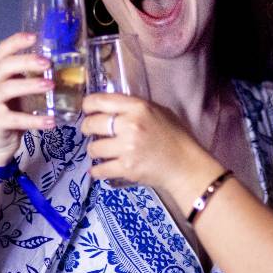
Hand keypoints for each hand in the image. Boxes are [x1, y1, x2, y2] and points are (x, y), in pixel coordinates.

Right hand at [0, 32, 56, 164]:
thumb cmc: (12, 109)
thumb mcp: (20, 89)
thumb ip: (33, 76)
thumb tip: (65, 64)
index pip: (3, 50)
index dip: (17, 41)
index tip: (35, 36)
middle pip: (5, 66)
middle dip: (27, 61)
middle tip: (48, 62)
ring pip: (8, 89)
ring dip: (31, 85)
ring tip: (51, 85)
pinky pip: (15, 119)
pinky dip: (34, 120)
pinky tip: (51, 121)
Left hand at [81, 93, 223, 201]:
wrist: (186, 165)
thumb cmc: (175, 136)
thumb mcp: (159, 111)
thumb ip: (135, 107)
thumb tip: (111, 107)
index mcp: (138, 107)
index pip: (100, 101)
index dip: (88, 105)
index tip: (87, 110)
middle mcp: (130, 125)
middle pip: (92, 123)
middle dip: (87, 128)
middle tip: (89, 131)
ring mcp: (127, 148)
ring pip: (93, 148)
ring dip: (94, 150)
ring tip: (100, 151)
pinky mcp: (127, 168)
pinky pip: (100, 169)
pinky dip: (97, 171)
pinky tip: (99, 169)